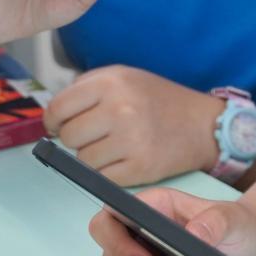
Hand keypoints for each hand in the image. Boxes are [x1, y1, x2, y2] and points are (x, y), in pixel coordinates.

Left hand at [45, 66, 221, 186]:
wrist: (202, 125)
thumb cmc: (159, 100)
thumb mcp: (124, 76)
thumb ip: (87, 86)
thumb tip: (53, 114)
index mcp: (111, 82)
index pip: (58, 108)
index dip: (53, 121)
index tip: (57, 126)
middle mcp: (120, 109)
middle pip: (68, 137)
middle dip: (76, 139)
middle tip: (94, 135)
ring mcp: (130, 140)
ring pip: (82, 161)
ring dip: (92, 158)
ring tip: (113, 146)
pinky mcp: (139, 168)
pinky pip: (101, 178)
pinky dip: (107, 173)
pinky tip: (122, 160)